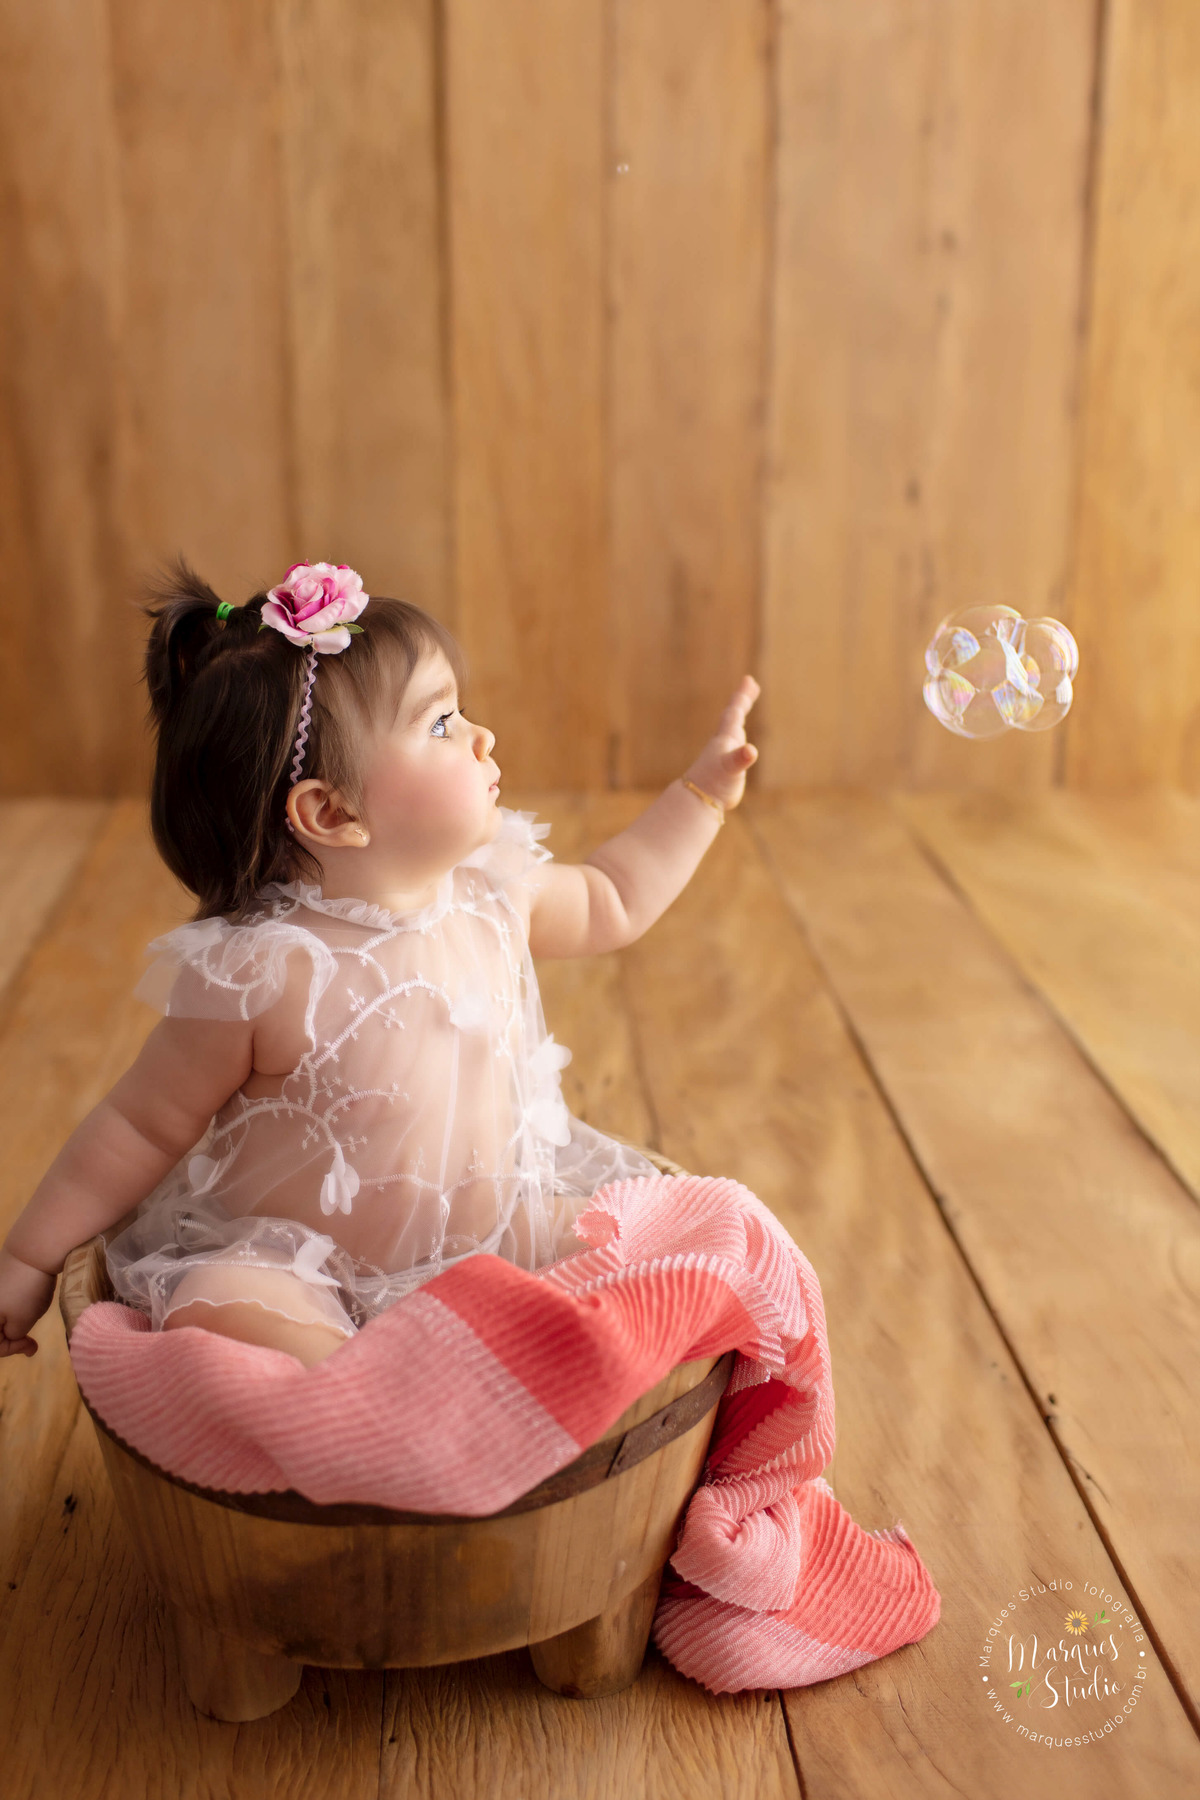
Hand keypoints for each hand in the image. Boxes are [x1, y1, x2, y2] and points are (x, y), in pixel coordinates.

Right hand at [0, 1246, 56, 1357]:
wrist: (31, 1249)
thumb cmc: (26, 1289)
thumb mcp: (21, 1322)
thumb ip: (11, 1337)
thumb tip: (11, 1336)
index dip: (12, 1349)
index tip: (32, 1346)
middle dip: (11, 1339)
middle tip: (31, 1343)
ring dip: (11, 1324)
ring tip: (29, 1321)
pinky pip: (1, 1302)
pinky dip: (11, 1309)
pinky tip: (27, 1306)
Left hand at [683, 674, 760, 811]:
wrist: (699, 799)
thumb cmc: (714, 783)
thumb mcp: (730, 769)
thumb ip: (740, 758)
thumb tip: (750, 751)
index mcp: (726, 738)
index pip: (735, 712)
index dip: (741, 696)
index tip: (748, 679)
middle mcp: (725, 742)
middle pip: (733, 715)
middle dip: (742, 698)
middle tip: (749, 682)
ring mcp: (725, 753)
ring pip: (733, 728)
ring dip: (739, 714)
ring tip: (743, 704)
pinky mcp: (728, 766)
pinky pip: (735, 746)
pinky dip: (741, 738)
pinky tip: (742, 740)